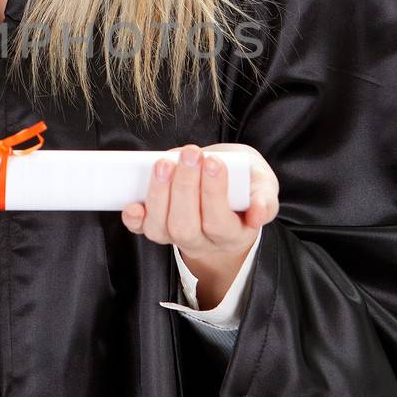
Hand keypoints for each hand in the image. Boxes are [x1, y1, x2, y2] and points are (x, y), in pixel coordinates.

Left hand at [121, 143, 278, 307]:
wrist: (225, 185)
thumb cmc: (243, 183)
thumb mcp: (262, 185)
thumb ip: (264, 198)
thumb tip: (257, 214)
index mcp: (233, 234)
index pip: (220, 223)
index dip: (214, 194)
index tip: (213, 162)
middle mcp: (203, 242)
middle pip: (187, 226)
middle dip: (185, 188)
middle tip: (190, 154)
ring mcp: (177, 237)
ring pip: (161, 229)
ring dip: (159, 195)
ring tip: (165, 163)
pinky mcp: (157, 227)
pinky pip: (141, 229)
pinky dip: (134, 218)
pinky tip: (132, 203)